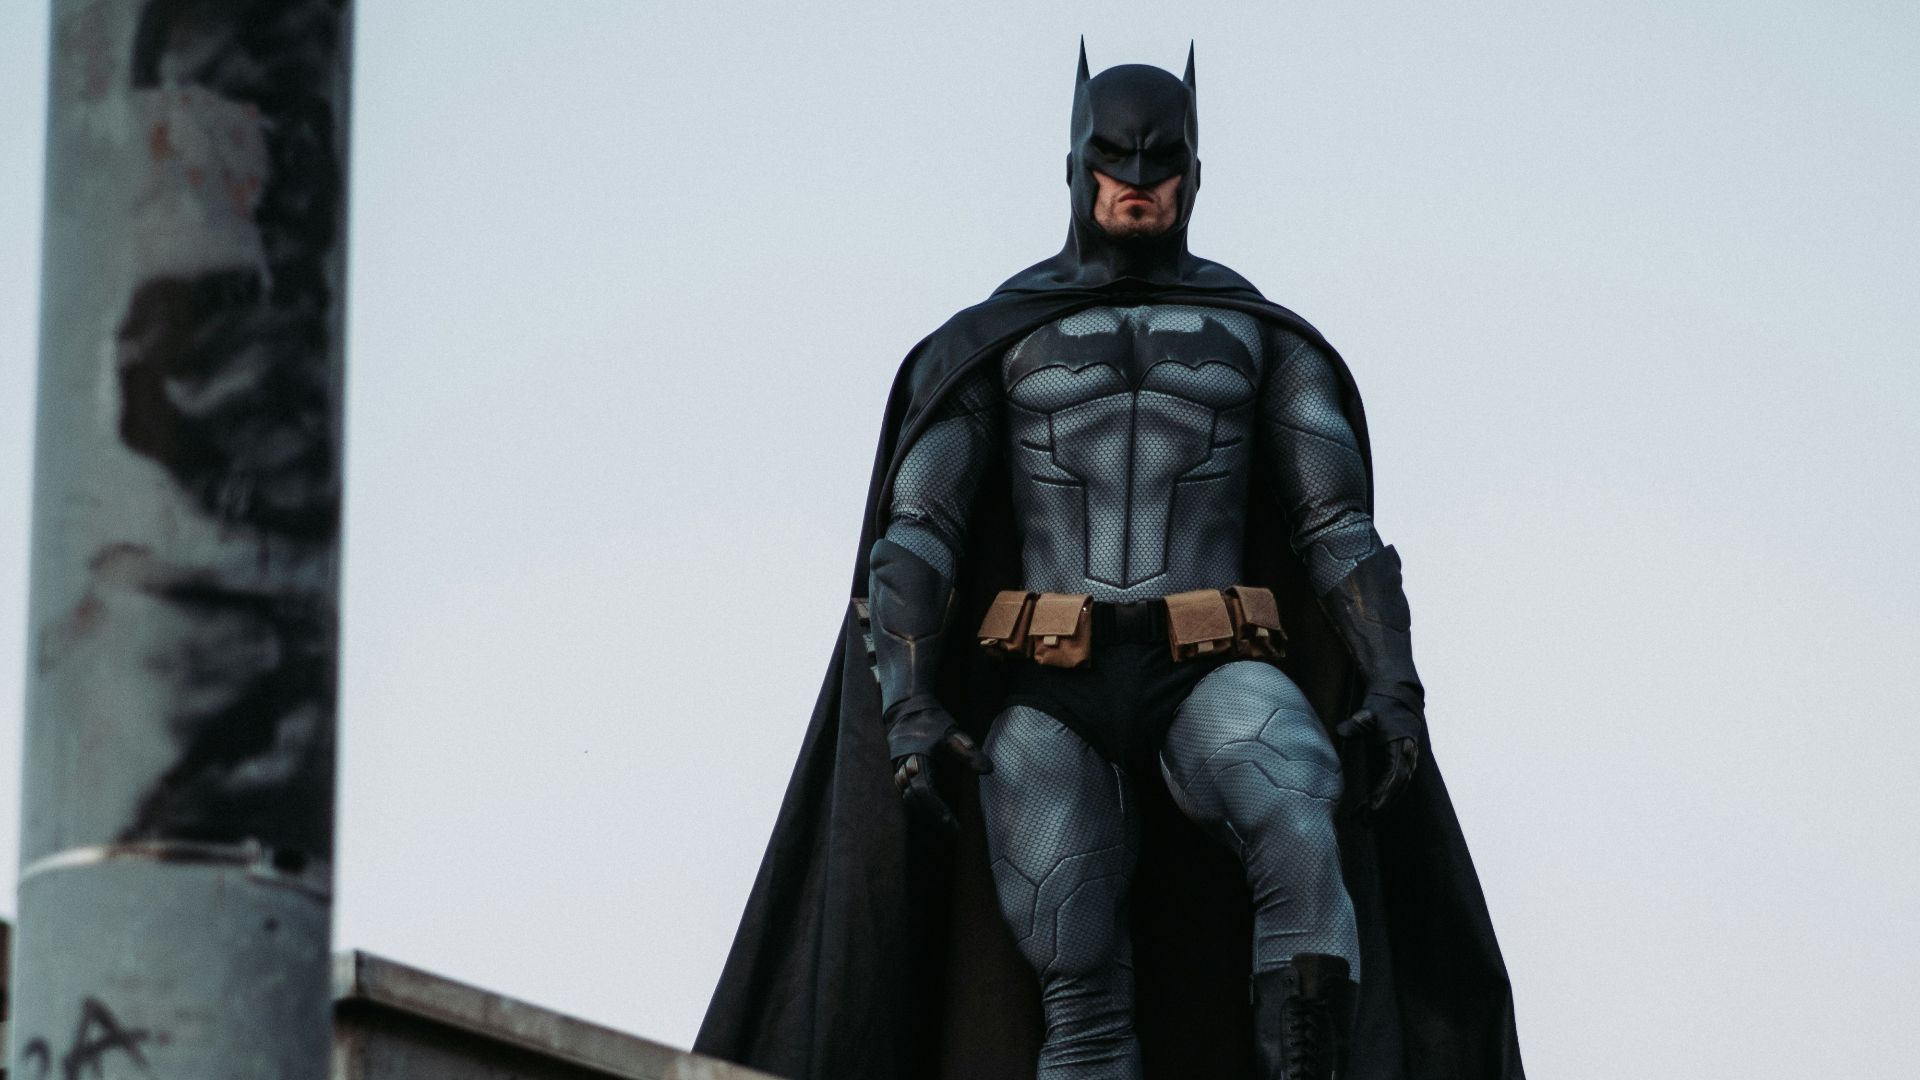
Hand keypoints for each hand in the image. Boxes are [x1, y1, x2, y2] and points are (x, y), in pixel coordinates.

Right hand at [887, 705, 992, 831]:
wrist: (905, 708)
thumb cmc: (932, 721)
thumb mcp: (953, 733)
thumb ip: (969, 752)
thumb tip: (988, 770)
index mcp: (918, 757)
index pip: (925, 790)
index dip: (938, 810)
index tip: (954, 825)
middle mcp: (902, 766)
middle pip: (913, 800)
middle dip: (931, 817)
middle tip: (952, 831)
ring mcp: (894, 770)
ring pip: (905, 799)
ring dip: (922, 813)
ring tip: (943, 825)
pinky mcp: (893, 772)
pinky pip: (901, 794)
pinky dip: (915, 805)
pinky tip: (929, 813)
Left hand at [1335, 708, 1420, 814]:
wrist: (1396, 703)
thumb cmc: (1381, 708)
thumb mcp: (1369, 712)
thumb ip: (1358, 721)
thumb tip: (1343, 731)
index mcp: (1402, 747)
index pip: (1396, 775)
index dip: (1386, 792)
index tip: (1373, 807)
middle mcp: (1407, 759)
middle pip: (1397, 789)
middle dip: (1382, 806)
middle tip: (1364, 821)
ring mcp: (1405, 764)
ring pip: (1395, 791)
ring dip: (1380, 807)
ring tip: (1361, 822)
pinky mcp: (1397, 767)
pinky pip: (1391, 788)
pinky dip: (1379, 800)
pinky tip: (1364, 813)